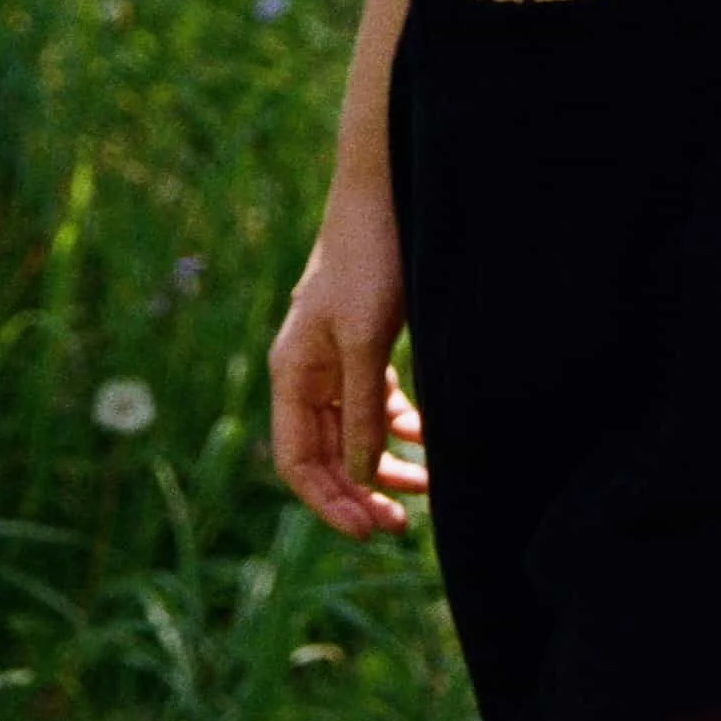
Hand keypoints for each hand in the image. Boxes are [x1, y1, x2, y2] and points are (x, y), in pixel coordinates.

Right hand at [269, 173, 428, 539]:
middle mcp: (307, 371)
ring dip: (384, 463)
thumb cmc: (369, 258)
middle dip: (361, 491)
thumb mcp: (365, 339)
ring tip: (425, 487)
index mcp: (293, 374)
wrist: (384, 190)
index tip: (371, 530)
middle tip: (402, 525)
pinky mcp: (364, 339)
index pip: (297, 463)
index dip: (329, 503)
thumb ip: (362, 407)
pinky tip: (428, 438)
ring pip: (354, 430)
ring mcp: (335, 356)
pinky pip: (375, 400)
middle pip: (326, 453)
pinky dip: (399, 424)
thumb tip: (363, 475)